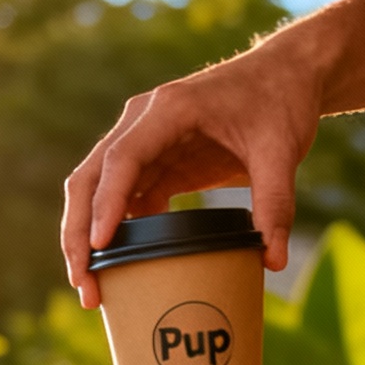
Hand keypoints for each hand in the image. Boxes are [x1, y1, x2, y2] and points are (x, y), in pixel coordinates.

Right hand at [61, 15, 338, 307]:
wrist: (284, 75)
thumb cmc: (280, 101)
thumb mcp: (283, 150)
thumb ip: (276, 203)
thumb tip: (273, 261)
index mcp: (169, 109)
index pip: (123, 158)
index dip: (107, 203)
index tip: (100, 246)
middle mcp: (144, 121)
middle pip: (91, 178)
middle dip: (80, 233)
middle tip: (84, 285)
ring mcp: (144, 141)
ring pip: (96, 191)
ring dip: (88, 238)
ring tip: (93, 289)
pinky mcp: (154, 161)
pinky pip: (122, 199)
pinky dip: (116, 234)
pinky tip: (120, 270)